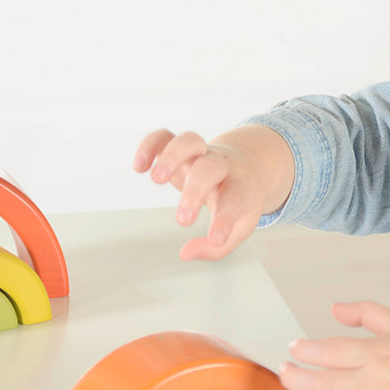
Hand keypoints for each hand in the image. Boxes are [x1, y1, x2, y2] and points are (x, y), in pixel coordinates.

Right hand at [133, 126, 291, 259]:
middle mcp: (221, 166)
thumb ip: (216, 248)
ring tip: (155, 178)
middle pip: (209, 168)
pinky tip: (139, 166)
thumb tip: (186, 253)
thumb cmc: (240, 198)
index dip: (225, 220)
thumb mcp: (241, 227)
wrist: (249, 163)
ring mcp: (200, 153)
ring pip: (188, 141)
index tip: (215, 238)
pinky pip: (164, 136)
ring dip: (171, 156)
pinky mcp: (181, 147)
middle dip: (194, 191)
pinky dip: (149, 145)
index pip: (235, 200)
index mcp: (241, 186)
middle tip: (182, 219)